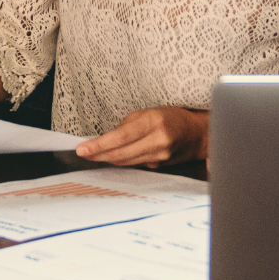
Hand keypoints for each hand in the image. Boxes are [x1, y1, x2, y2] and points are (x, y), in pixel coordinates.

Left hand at [74, 107, 209, 166]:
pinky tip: (111, 157)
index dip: (99, 145)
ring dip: (107, 159)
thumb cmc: (171, 118)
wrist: (196, 134)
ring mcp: (159, 157)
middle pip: (120, 153)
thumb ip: (126, 126)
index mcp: (154, 122)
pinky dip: (120, 161)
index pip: (120, 137)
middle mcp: (158, 141)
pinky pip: (134, 164)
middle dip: (98, 155)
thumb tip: (104, 140)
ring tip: (92, 155)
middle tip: (82, 153)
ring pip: (125, 162)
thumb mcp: (147, 112)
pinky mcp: (159, 167)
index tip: (83, 149)